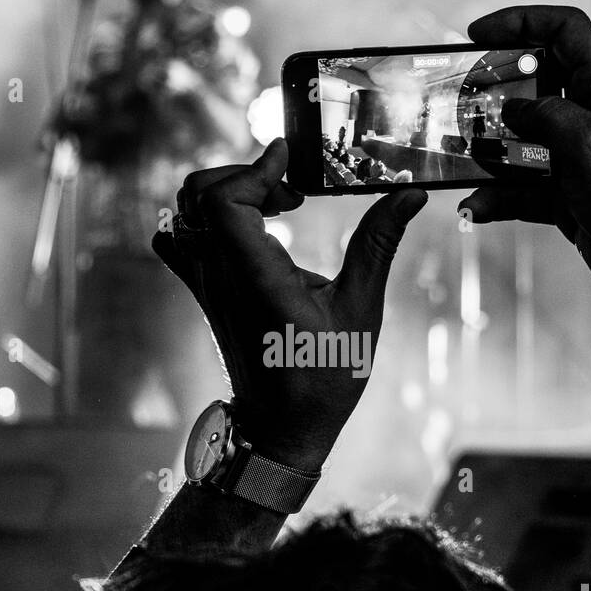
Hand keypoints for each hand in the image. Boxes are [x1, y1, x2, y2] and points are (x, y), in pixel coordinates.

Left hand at [152, 139, 425, 468]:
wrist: (280, 428)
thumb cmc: (323, 379)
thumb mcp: (360, 311)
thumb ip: (378, 245)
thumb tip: (410, 196)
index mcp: (255, 277)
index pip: (224, 200)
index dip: (254, 169)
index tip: (290, 163)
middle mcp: (220, 276)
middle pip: (198, 195)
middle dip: (244, 175)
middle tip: (289, 192)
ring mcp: (205, 285)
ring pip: (185, 214)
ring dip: (225, 194)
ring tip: (272, 207)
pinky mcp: (204, 294)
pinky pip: (179, 243)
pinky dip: (202, 221)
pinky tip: (244, 231)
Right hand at [463, 6, 590, 320]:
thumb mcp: (587, 142)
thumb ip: (543, 116)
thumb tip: (507, 110)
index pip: (564, 31)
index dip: (521, 22)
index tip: (476, 33)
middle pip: (534, 86)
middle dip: (493, 92)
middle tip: (458, 100)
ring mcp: (578, 159)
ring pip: (521, 143)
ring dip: (488, 153)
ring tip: (456, 159)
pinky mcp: (568, 198)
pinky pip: (522, 190)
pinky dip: (497, 198)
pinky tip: (474, 208)